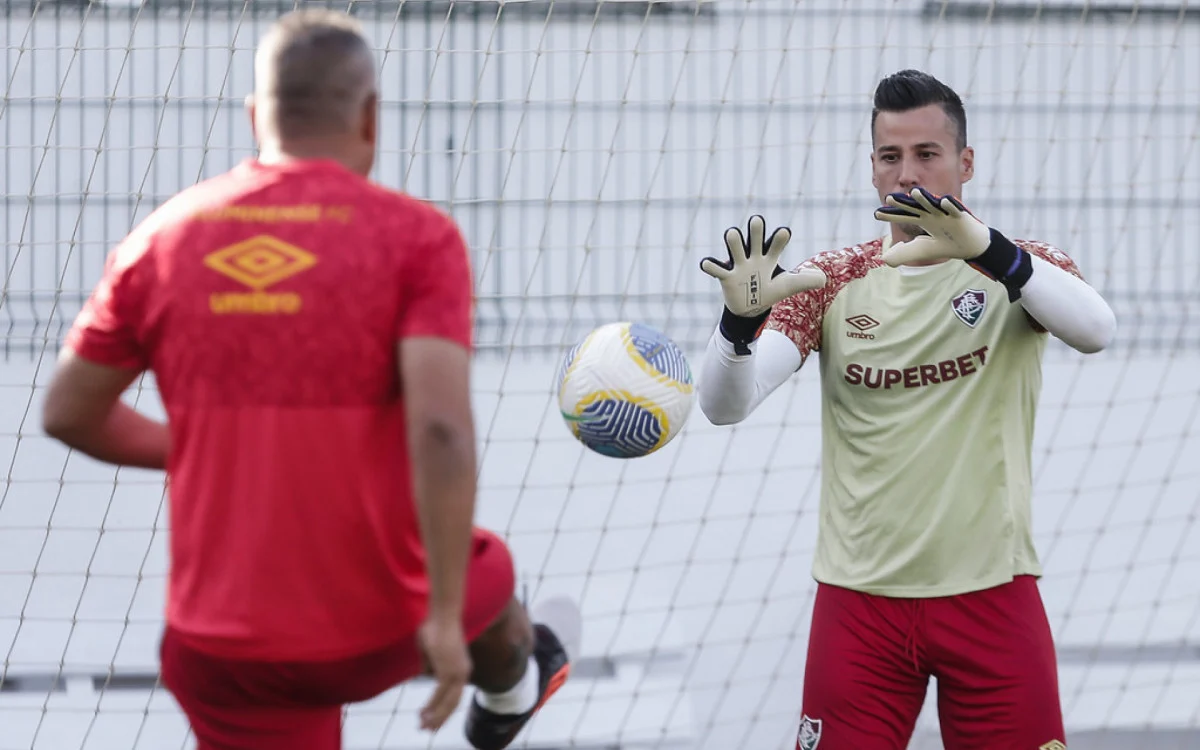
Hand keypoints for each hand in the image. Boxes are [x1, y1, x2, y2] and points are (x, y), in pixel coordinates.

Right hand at [418, 614, 471, 731]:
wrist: (443, 614)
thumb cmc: (435, 626)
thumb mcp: (431, 649)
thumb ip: (430, 663)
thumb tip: (426, 673)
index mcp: (461, 667)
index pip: (454, 694)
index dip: (443, 708)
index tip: (432, 718)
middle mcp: (463, 673)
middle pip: (453, 703)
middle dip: (440, 718)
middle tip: (428, 730)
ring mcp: (458, 673)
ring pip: (448, 703)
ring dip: (435, 717)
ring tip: (423, 727)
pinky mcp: (449, 672)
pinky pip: (440, 695)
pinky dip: (432, 707)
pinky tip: (423, 715)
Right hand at [700, 215, 826, 317]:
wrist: (751, 307)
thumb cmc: (771, 290)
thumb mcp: (790, 286)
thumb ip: (807, 280)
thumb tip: (824, 278)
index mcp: (769, 256)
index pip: (776, 241)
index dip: (780, 237)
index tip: (784, 233)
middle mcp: (754, 256)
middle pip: (754, 237)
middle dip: (756, 228)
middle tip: (757, 221)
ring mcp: (739, 266)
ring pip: (734, 247)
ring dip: (733, 240)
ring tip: (733, 235)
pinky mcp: (726, 278)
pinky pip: (716, 269)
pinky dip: (710, 266)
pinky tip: (706, 263)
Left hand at [874, 187, 991, 266]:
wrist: (969, 246)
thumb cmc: (943, 245)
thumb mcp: (920, 251)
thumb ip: (902, 254)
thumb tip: (884, 258)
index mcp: (922, 219)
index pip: (903, 216)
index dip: (891, 215)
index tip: (876, 214)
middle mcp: (932, 213)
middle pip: (915, 206)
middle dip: (903, 203)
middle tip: (889, 198)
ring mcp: (946, 213)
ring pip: (934, 204)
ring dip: (925, 198)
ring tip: (915, 192)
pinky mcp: (961, 216)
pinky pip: (955, 210)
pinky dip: (950, 206)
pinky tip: (944, 201)